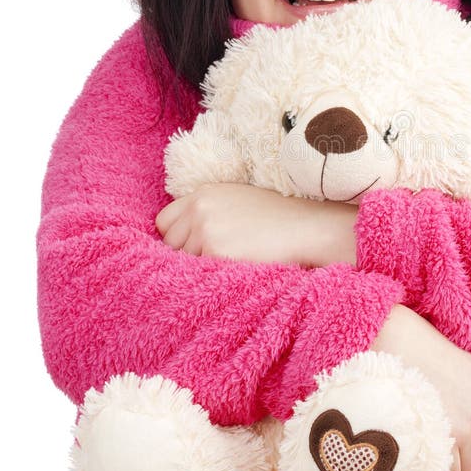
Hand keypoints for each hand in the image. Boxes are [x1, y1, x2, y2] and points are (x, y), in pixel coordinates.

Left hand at [155, 182, 358, 266]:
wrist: (306, 228)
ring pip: (183, 262)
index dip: (178, 236)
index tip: (196, 246)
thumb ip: (208, 210)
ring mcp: (206, 229)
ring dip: (202, 267)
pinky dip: (213, 277)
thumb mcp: (238, 200)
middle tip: (218, 258)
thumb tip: (181, 236)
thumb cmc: (277, 218)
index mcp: (203, 193)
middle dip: (187, 254)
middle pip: (169, 244)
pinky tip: (235, 269)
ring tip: (233, 261)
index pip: (164, 221)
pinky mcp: (216, 252)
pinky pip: (199, 274)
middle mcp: (199, 208)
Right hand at [370, 305, 470, 470]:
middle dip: (460, 457)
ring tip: (426, 440)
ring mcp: (468, 430)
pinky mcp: (445, 440)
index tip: (448, 424)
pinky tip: (420, 446)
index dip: (469, 438)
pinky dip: (433, 466)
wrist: (405, 346)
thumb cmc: (432, 358)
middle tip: (436, 440)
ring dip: (446, 463)